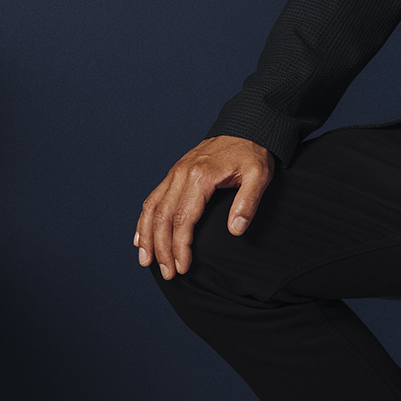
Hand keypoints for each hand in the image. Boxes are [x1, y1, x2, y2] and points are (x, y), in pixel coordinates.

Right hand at [134, 135, 273, 280]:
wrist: (246, 127)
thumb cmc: (253, 153)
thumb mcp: (259, 175)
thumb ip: (248, 202)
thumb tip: (236, 230)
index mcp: (200, 176)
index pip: (183, 219)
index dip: (180, 246)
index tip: (183, 268)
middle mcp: (181, 174)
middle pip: (163, 217)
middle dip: (162, 248)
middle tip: (168, 273)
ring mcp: (175, 173)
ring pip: (152, 207)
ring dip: (147, 236)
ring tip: (146, 261)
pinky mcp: (174, 173)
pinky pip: (153, 197)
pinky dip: (144, 219)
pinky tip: (140, 237)